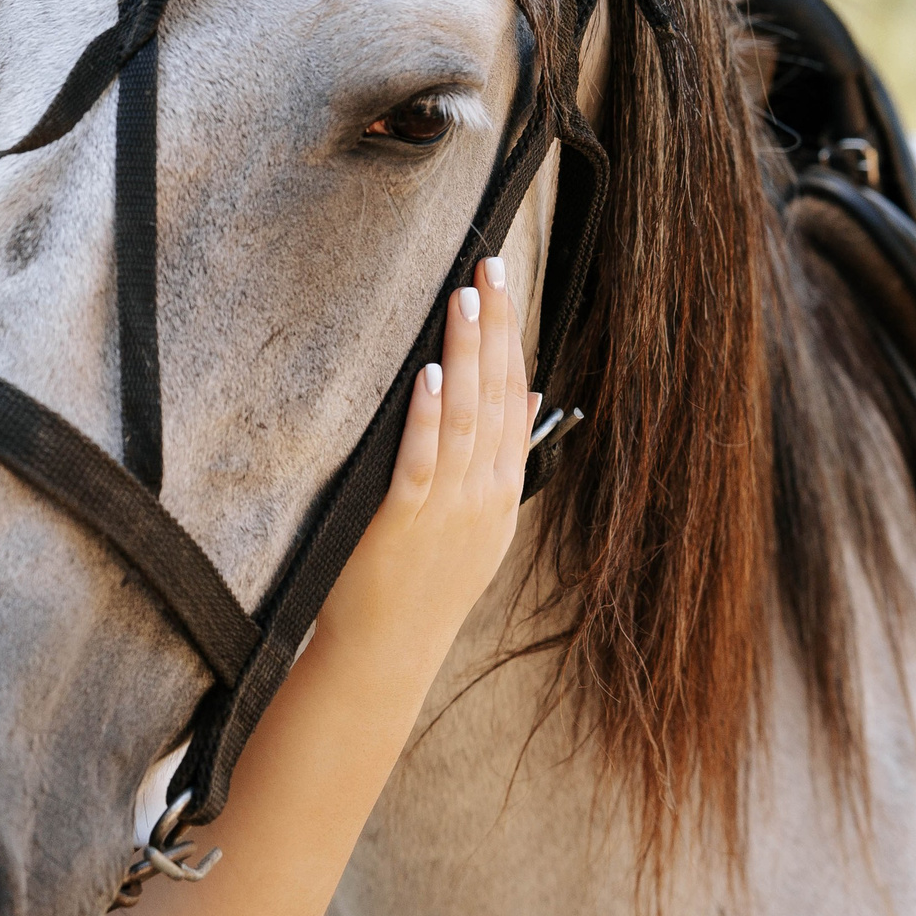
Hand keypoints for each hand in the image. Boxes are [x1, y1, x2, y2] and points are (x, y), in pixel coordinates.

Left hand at [319, 256, 533, 646]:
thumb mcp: (480, 521)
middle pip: (498, 393)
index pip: (517, 394)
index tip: (505, 281)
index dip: (513, 334)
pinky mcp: (406, 521)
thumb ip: (502, 458)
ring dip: (467, 353)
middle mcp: (486, 493)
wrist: (389, 653)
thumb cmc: (423, 582)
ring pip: (466, 417)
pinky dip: (429, 415)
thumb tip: (526, 395)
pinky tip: (430, 373)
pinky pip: (422, 459)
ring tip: (464, 298)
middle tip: (491, 263)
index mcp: (503, 489)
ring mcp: (450, 507)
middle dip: (496, 324)